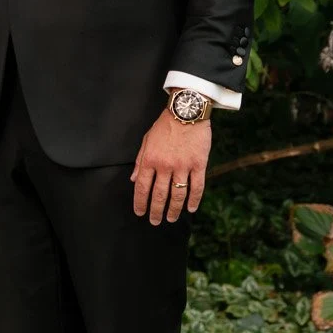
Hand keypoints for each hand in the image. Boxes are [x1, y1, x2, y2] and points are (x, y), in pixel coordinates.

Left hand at [132, 109, 210, 224]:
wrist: (186, 111)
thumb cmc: (165, 125)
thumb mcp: (146, 140)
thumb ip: (140, 161)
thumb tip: (133, 179)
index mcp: (150, 159)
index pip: (142, 187)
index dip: (140, 202)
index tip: (140, 212)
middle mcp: (165, 165)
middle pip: (159, 195)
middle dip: (156, 211)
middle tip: (155, 221)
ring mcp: (183, 166)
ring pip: (178, 194)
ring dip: (174, 209)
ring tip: (171, 218)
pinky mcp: (198, 164)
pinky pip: (197, 187)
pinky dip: (194, 200)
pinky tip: (191, 209)